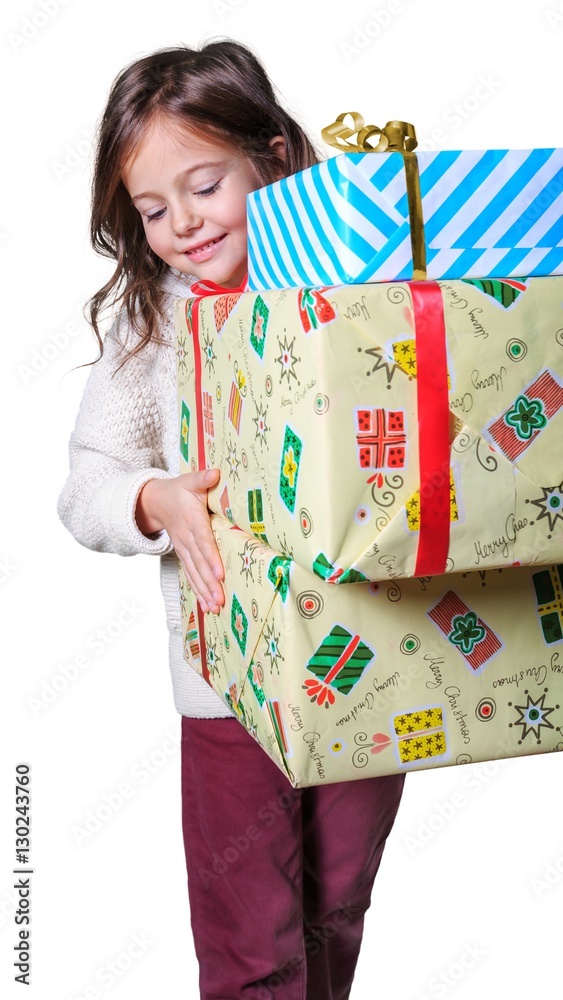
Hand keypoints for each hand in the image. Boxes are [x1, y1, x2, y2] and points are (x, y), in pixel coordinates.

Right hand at [136, 470, 224, 613]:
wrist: (156, 502)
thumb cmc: (179, 491)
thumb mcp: (190, 481)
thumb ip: (202, 478)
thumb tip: (215, 473)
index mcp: (192, 521)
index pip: (203, 542)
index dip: (211, 558)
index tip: (220, 574)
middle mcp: (186, 538)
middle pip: (199, 563)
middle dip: (209, 583)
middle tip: (220, 600)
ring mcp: (183, 549)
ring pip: (194, 572)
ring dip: (204, 591)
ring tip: (215, 607)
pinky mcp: (183, 555)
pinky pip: (190, 574)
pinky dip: (198, 590)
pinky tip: (207, 605)